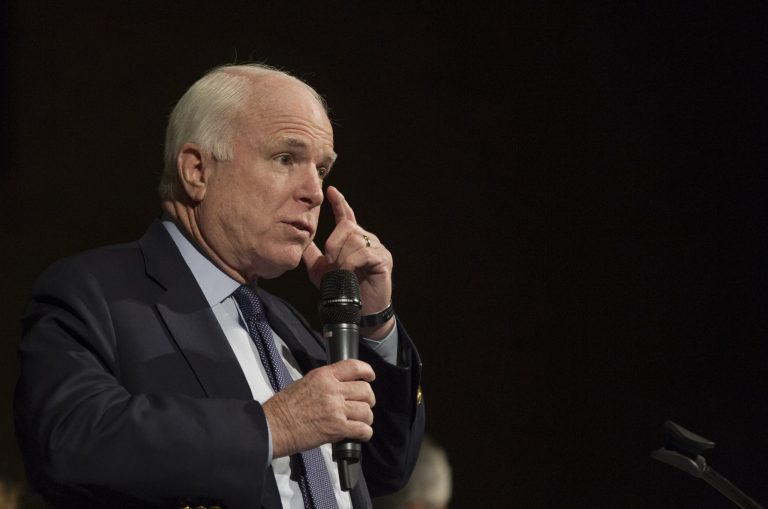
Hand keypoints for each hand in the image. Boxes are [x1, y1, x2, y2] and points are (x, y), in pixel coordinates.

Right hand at [262, 359, 375, 457]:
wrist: (274, 427)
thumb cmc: (284, 407)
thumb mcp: (304, 382)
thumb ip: (325, 382)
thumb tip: (340, 386)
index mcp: (324, 376)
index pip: (354, 366)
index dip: (367, 371)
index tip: (370, 376)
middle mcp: (333, 390)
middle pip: (365, 390)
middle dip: (368, 399)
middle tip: (364, 405)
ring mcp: (336, 409)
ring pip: (366, 411)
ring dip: (366, 418)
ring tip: (361, 422)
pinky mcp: (337, 429)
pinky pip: (362, 429)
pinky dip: (365, 433)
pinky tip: (360, 434)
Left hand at [303, 186, 394, 338]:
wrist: (359, 311)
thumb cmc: (342, 290)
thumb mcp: (320, 271)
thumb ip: (312, 255)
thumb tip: (300, 240)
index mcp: (352, 240)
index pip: (346, 216)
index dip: (339, 202)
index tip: (331, 190)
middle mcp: (367, 239)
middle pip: (347, 226)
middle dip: (334, 243)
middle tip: (331, 261)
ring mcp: (377, 248)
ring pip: (354, 239)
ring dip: (343, 256)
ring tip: (342, 271)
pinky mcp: (383, 259)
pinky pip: (364, 252)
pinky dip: (352, 262)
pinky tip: (350, 271)